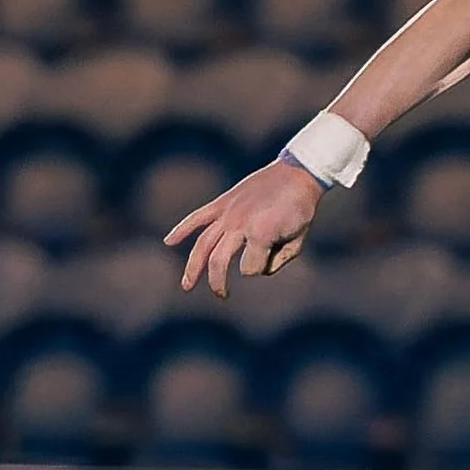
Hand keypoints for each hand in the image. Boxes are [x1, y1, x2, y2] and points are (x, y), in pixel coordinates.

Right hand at [165, 159, 323, 297]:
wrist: (296, 174)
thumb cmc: (300, 209)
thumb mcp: (298, 240)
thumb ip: (278, 260)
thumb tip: (255, 269)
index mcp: (260, 234)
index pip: (251, 268)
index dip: (261, 268)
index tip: (273, 257)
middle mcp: (239, 224)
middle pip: (218, 260)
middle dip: (217, 282)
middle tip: (222, 295)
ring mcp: (228, 213)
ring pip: (203, 244)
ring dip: (193, 266)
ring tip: (187, 285)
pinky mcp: (222, 203)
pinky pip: (197, 217)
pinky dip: (182, 229)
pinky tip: (168, 242)